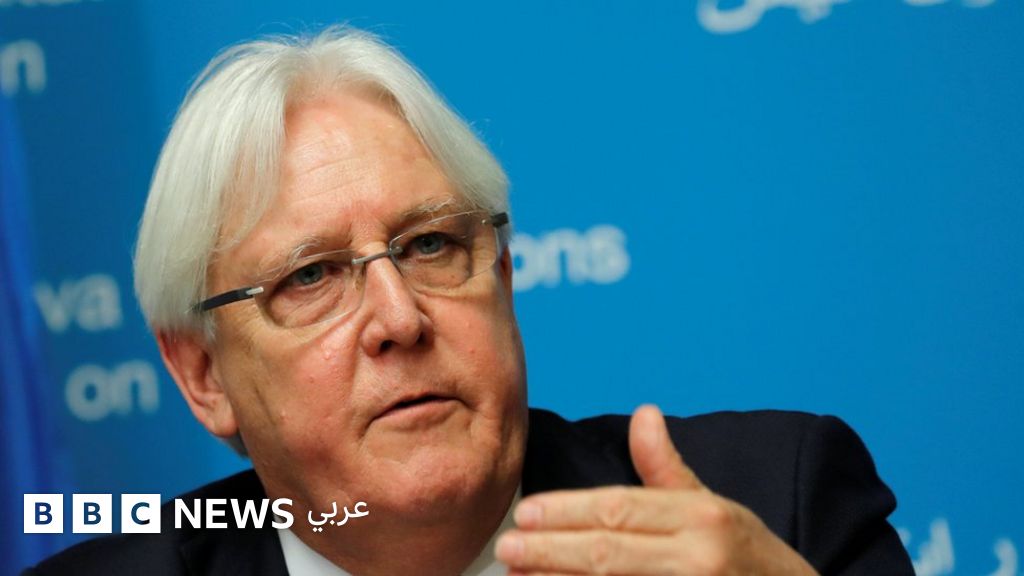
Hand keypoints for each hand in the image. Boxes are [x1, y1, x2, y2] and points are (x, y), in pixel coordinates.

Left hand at [495, 405, 818, 574]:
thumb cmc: (750, 559)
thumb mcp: (715, 508)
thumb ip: (668, 468)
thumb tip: (644, 413)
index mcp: (704, 518)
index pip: (621, 509)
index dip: (567, 511)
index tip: (526, 512)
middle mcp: (699, 558)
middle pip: (609, 551)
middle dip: (550, 549)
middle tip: (506, 546)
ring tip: (518, 574)